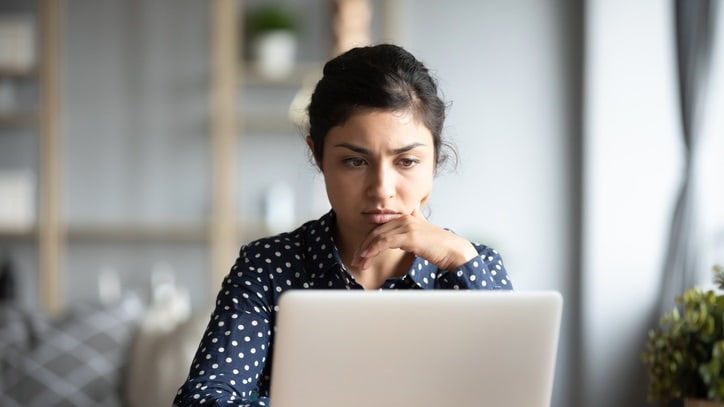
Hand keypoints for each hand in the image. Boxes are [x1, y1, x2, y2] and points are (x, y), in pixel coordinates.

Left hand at [350, 205, 478, 270]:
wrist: (454, 251)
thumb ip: (412, 226)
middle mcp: (404, 219)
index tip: (360, 254)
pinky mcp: (409, 236)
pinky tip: (367, 258)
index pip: (379, 228)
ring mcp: (406, 226)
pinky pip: (384, 241)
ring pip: (377, 237)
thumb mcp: (421, 233)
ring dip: (365, 251)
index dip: (367, 241)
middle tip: (356, 261)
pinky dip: (373, 250)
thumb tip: (406, 223)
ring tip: (359, 263)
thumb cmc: (438, 246)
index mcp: (405, 218)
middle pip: (375, 232)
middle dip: (363, 247)